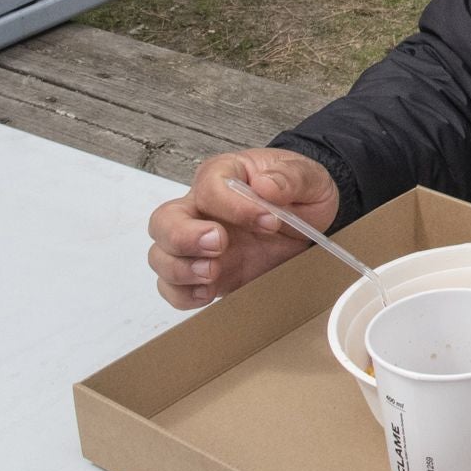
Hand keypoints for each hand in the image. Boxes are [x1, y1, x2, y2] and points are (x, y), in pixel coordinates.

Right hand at [146, 149, 342, 308]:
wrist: (309, 220)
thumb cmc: (299, 193)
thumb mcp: (309, 177)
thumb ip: (290, 177)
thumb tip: (266, 186)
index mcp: (224, 175)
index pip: (209, 187)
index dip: (234, 205)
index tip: (270, 221)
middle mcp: (201, 209)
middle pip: (164, 220)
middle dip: (184, 236)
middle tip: (219, 244)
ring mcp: (197, 244)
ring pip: (160, 255)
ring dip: (180, 269)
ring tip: (213, 273)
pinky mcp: (203, 273)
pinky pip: (173, 287)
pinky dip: (183, 294)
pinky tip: (208, 293)